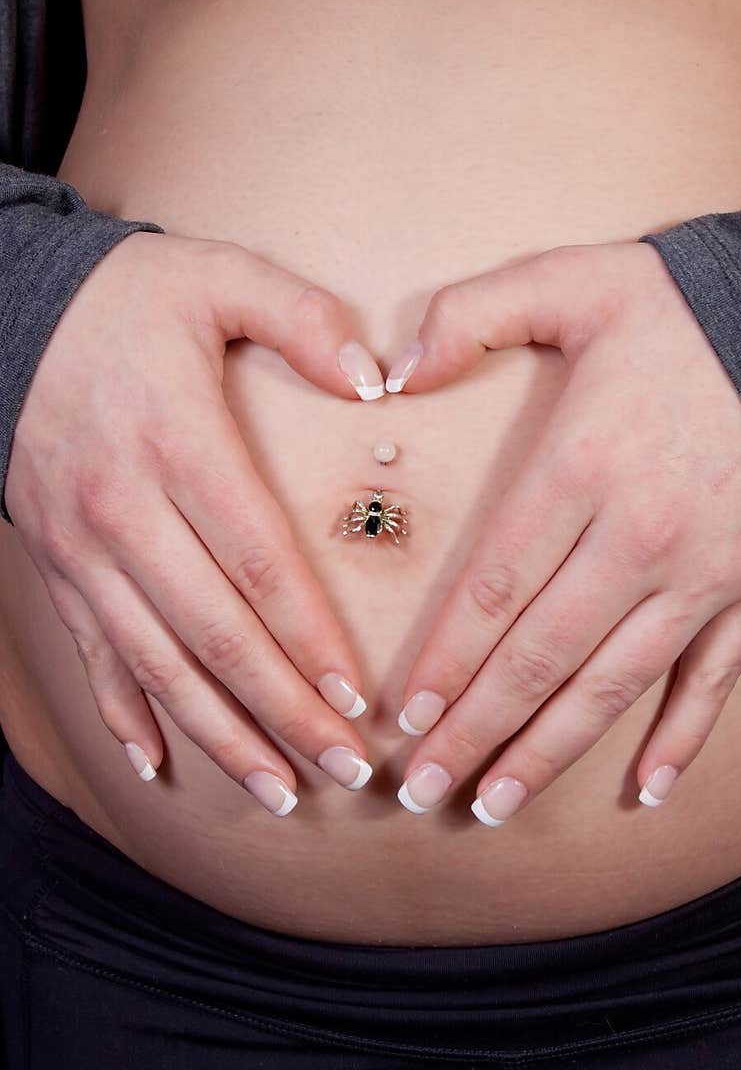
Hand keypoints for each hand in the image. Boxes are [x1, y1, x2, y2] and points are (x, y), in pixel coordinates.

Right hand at [5, 230, 385, 812]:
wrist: (7, 312)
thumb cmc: (126, 300)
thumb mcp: (216, 277)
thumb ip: (300, 316)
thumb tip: (375, 377)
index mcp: (177, 445)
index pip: (256, 562)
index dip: (308, 637)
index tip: (357, 697)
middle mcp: (125, 512)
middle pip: (214, 634)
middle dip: (282, 712)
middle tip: (344, 770)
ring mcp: (84, 550)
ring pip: (156, 664)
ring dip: (220, 736)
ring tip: (279, 792)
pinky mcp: (58, 567)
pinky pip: (93, 655)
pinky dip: (124, 714)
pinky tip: (158, 766)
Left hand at [386, 242, 740, 823]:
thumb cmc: (691, 309)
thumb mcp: (576, 282)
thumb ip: (473, 313)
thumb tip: (392, 371)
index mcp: (583, 468)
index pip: (494, 588)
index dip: (445, 660)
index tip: (405, 715)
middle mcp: (640, 537)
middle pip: (541, 656)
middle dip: (476, 729)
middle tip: (424, 788)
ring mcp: (704, 574)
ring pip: (614, 685)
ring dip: (550, 752)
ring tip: (495, 805)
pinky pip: (716, 683)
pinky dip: (683, 741)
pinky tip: (647, 793)